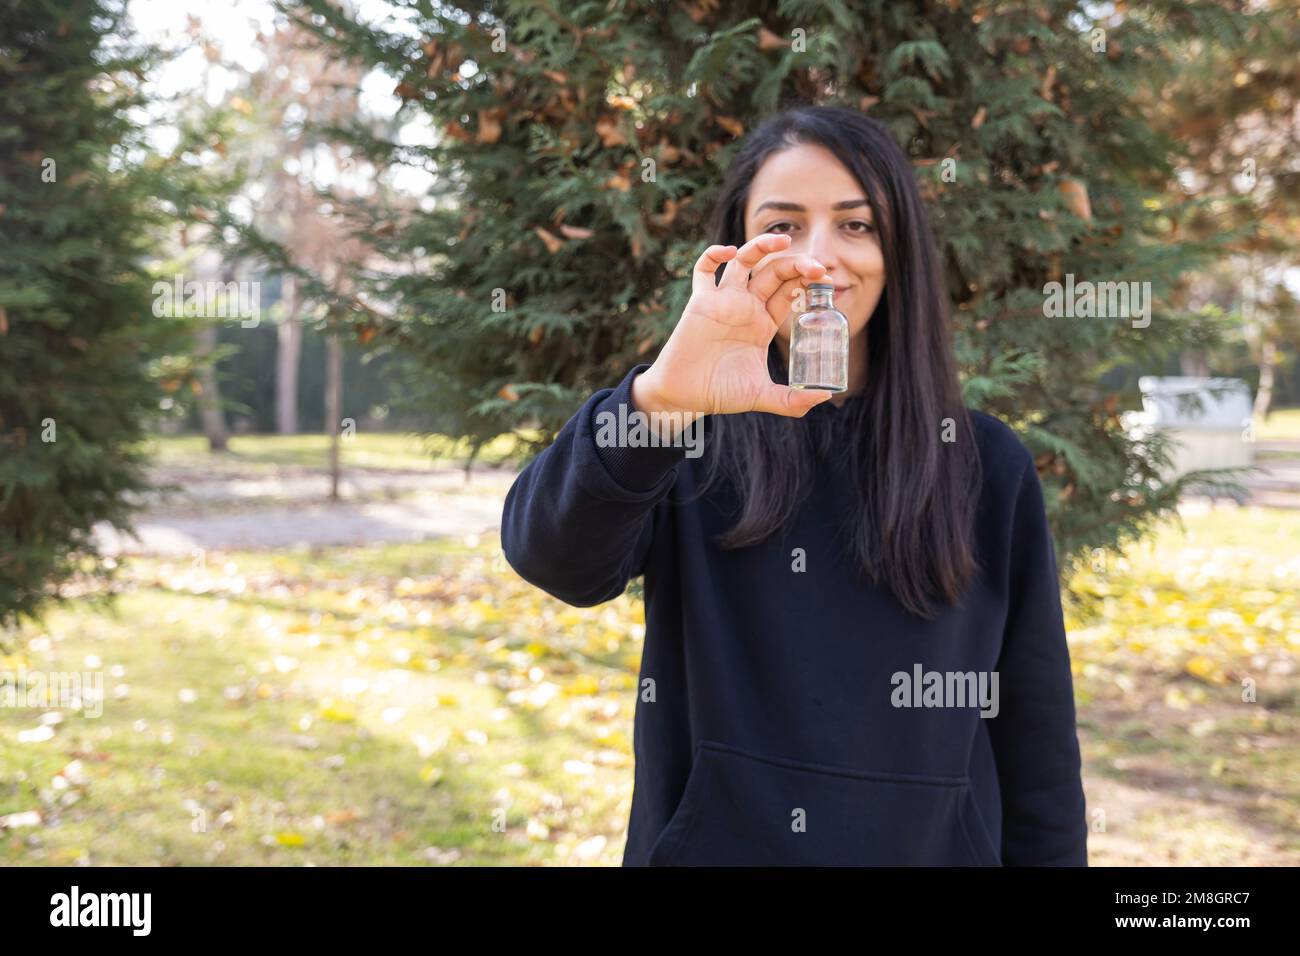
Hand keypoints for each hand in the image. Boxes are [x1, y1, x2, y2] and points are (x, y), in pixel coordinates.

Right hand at [635, 233, 835, 417]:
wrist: (684, 396)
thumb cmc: (720, 393)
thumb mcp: (762, 397)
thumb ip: (792, 401)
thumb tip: (825, 396)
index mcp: (763, 323)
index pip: (789, 291)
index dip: (807, 281)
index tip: (826, 280)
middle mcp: (746, 307)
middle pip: (774, 272)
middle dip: (796, 264)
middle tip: (817, 266)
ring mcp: (723, 300)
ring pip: (744, 261)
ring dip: (762, 245)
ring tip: (783, 240)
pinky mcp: (700, 301)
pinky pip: (704, 269)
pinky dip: (714, 254)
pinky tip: (730, 251)